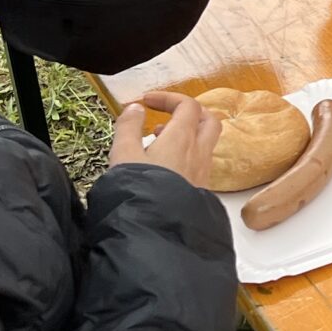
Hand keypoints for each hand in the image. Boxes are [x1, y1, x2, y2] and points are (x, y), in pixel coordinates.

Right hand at [108, 90, 222, 189]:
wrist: (157, 232)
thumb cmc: (139, 191)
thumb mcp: (123, 154)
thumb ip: (128, 127)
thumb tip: (136, 109)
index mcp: (182, 138)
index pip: (187, 105)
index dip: (168, 98)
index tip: (147, 102)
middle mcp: (199, 152)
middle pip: (207, 120)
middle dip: (188, 112)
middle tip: (166, 116)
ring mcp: (203, 172)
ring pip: (205, 143)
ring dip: (186, 135)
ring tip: (159, 141)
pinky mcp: (201, 190)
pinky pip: (200, 163)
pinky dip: (187, 155)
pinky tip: (166, 167)